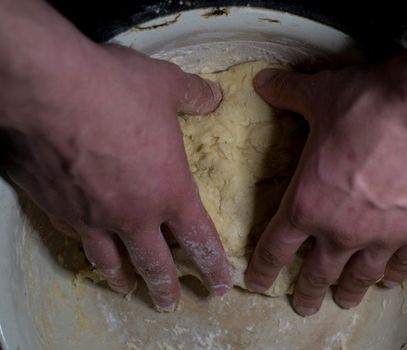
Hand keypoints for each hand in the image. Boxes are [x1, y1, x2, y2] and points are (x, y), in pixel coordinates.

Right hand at [0, 45, 231, 310]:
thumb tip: (214, 97)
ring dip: (123, 279)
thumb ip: (193, 95)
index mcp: (169, 191)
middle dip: (166, 287)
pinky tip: (87, 250)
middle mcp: (132, 214)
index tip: (220, 285)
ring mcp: (92, 217)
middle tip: (171, 304)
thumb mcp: (164, 85)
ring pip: (111, 262)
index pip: (199, 240)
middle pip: (155, 264)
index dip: (213, 265)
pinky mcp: (56, 209)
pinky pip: (75, 239)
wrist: (45, 90)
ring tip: (128, 289)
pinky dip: (85, 250)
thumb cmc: (113, 89)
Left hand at [244, 65, 406, 315]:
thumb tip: (262, 81)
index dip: (262, 269)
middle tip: (302, 306)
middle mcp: (342, 229)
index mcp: (308, 203)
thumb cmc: (370, 107)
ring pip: (361, 275)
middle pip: (318, 273)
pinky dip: (395, 274)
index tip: (256, 283)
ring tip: (345, 301)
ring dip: (350, 290)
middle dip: (307, 291)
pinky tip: (390, 279)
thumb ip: (288, 93)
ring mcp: (383, 236)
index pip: (275, 248)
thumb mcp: (320, 94)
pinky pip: (404, 262)